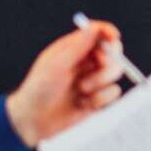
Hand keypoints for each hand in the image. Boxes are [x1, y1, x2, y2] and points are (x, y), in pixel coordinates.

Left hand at [4, 22, 123, 147]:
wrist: (35, 122)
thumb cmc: (39, 90)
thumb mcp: (56, 64)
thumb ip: (78, 46)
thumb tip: (95, 28)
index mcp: (73, 49)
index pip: (97, 33)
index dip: (108, 32)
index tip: (114, 37)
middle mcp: (85, 62)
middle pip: (112, 52)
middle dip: (108, 60)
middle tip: (100, 66)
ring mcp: (93, 81)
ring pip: (115, 72)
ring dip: (100, 81)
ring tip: (81, 90)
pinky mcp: (98, 99)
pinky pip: (113, 93)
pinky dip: (99, 98)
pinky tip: (82, 104)